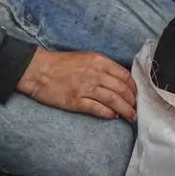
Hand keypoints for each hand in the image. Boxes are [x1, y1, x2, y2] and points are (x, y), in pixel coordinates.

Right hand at [17, 50, 136, 120]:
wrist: (38, 70)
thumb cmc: (61, 64)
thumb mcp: (86, 58)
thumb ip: (102, 67)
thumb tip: (118, 82)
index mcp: (99, 61)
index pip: (124, 75)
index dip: (133, 88)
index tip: (136, 95)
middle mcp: (95, 73)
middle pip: (121, 89)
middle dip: (132, 101)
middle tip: (136, 109)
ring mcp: (85, 88)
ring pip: (113, 101)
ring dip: (125, 110)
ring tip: (130, 117)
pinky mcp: (75, 101)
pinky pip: (97, 109)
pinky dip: (108, 114)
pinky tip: (113, 117)